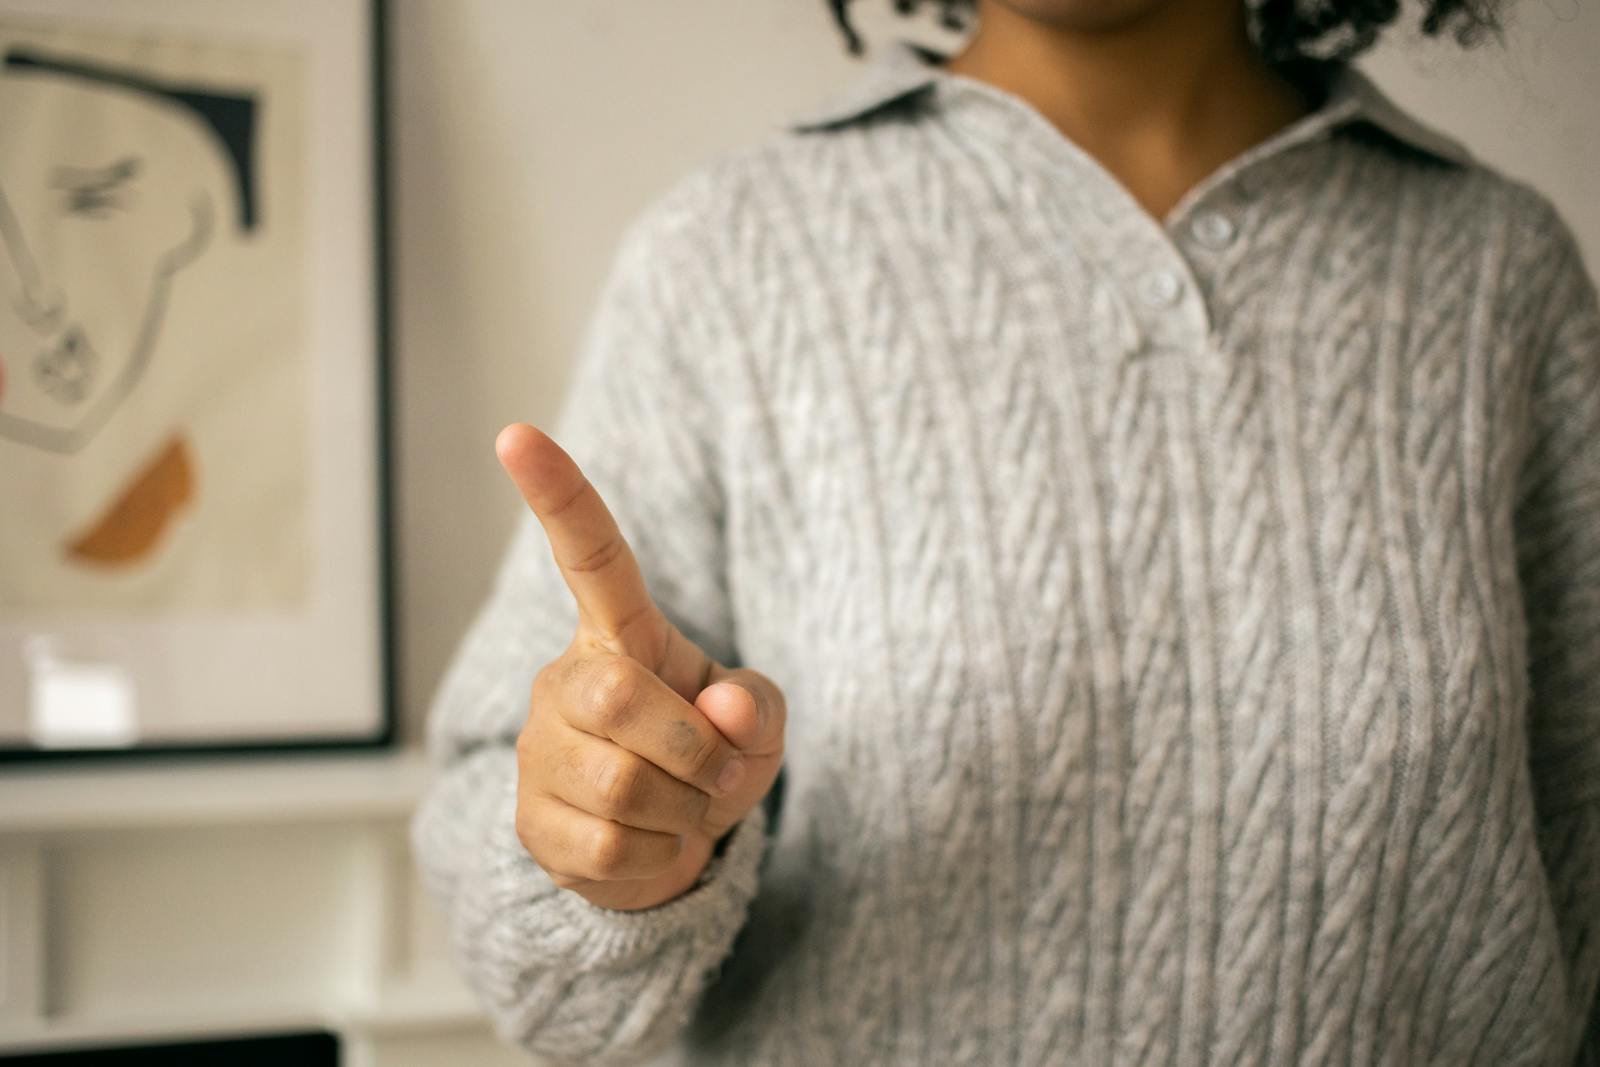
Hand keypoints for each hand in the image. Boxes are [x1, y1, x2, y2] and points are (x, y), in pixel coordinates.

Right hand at [496, 423, 785, 910]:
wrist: (671, 846)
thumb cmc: (711, 758)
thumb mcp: (757, 726)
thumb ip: (757, 705)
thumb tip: (721, 708)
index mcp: (621, 635)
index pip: (590, 554)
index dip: (558, 495)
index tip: (516, 434)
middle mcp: (566, 680)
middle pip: (619, 696)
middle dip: (693, 746)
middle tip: (720, 772)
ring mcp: (540, 751)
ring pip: (619, 783)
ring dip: (684, 807)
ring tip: (685, 806)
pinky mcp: (530, 822)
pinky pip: (608, 846)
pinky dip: (661, 855)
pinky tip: (655, 842)